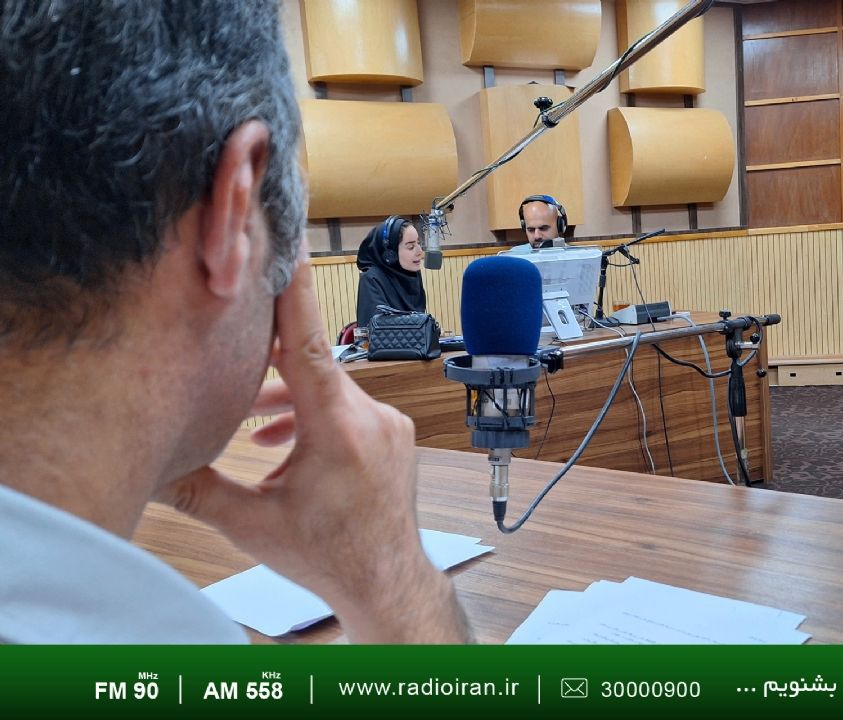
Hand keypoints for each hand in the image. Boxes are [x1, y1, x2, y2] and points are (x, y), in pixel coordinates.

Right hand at [157, 258, 468, 642]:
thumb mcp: (251, 525)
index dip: (291, 295)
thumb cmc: (330, 556)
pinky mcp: (393, 433)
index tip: (285, 249)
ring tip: (249, 421)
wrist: (386, 580)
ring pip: (330, 386)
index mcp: (337, 431)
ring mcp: (388, 423)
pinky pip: (348, 405)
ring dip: (289, 394)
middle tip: (230, 351)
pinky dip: (315, 411)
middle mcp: (371, 417)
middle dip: (269, 361)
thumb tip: (150, 463)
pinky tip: (282, 438)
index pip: (309, 344)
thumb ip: (197, 488)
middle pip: (313, 364)